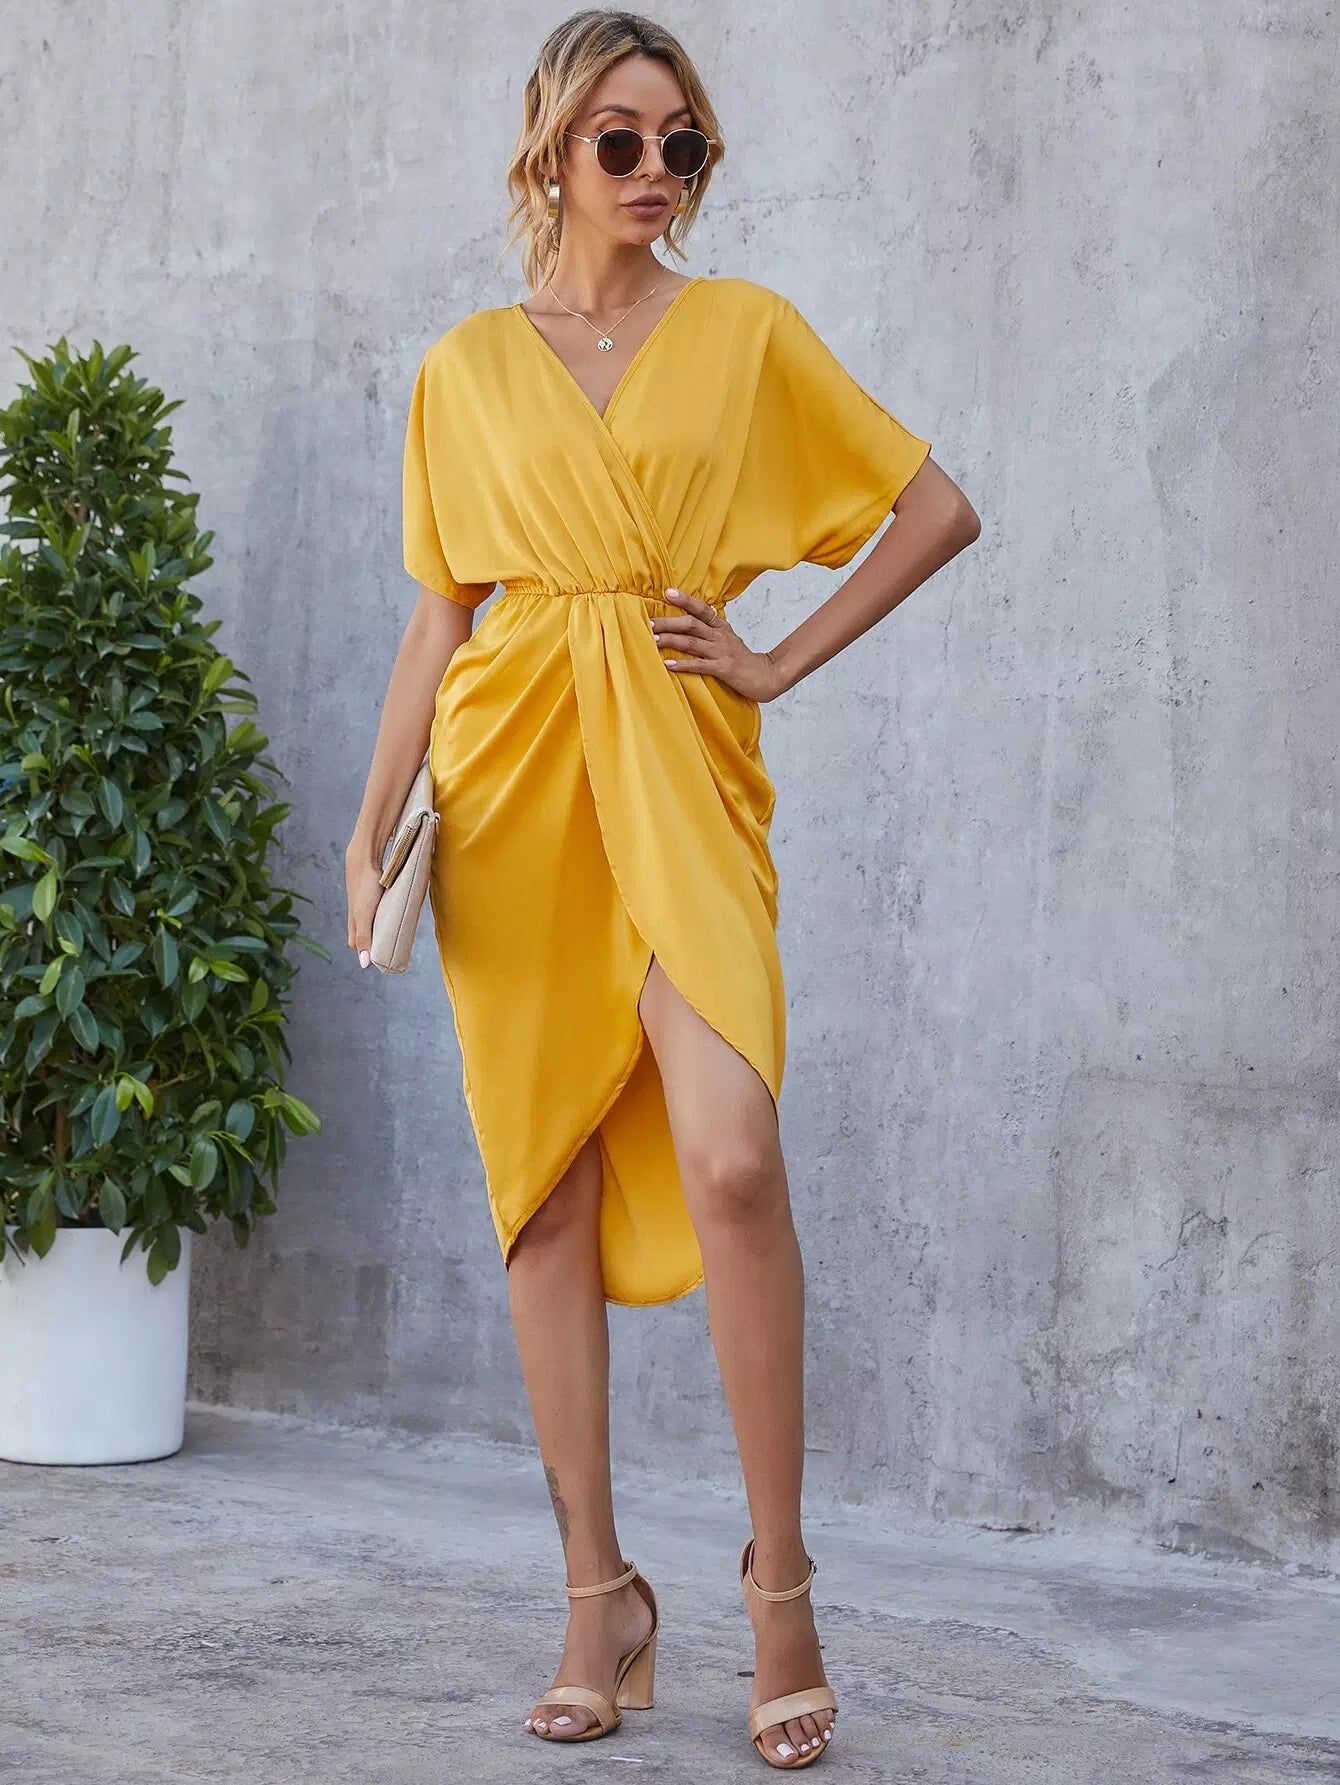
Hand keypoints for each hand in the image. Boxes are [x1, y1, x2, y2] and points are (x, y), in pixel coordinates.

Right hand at [344, 839, 383, 969]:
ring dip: (379, 926)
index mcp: (354, 920)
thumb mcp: (364, 914)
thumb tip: (365, 964)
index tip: (381, 957)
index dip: (366, 951)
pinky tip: (392, 910)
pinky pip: (377, 906)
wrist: (364, 856)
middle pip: (363, 932)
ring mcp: (364, 900)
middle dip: (373, 940)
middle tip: (390, 946)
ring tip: (393, 930)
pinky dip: (384, 912)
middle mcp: (356, 912)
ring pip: (370, 919)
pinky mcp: (372, 890)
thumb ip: (364, 938)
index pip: (356, 943)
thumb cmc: (364, 885)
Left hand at [651, 588, 785, 702]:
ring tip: (653, 640)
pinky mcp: (724, 669)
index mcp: (720, 627)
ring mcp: (722, 652)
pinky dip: (683, 664)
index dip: (685, 599)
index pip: (701, 608)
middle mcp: (720, 636)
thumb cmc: (742, 660)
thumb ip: (709, 631)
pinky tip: (668, 665)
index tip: (668, 592)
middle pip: (691, 624)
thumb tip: (684, 624)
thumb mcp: (727, 640)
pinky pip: (700, 666)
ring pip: (692, 643)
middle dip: (668, 622)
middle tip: (648, 622)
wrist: (766, 676)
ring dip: (671, 641)